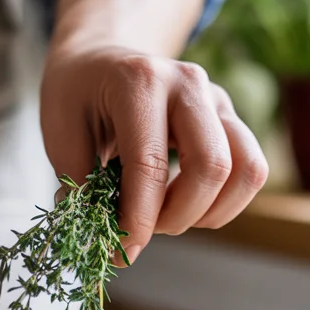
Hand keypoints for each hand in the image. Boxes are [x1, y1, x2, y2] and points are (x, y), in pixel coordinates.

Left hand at [40, 44, 268, 262]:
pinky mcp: (230, 118)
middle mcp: (188, 83)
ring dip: (208, 212)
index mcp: (139, 81)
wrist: (99, 58)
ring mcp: (216, 99)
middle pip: (212, 166)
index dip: (139, 219)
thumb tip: (102, 243)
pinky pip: (249, 170)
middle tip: (144, 229)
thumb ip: (80, 187)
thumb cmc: (76, 97)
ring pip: (246, 170)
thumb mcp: (60, 134)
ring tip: (167, 218)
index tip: (123, 250)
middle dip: (178, 216)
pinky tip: (185, 206)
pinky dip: (223, 204)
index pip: (150, 164)